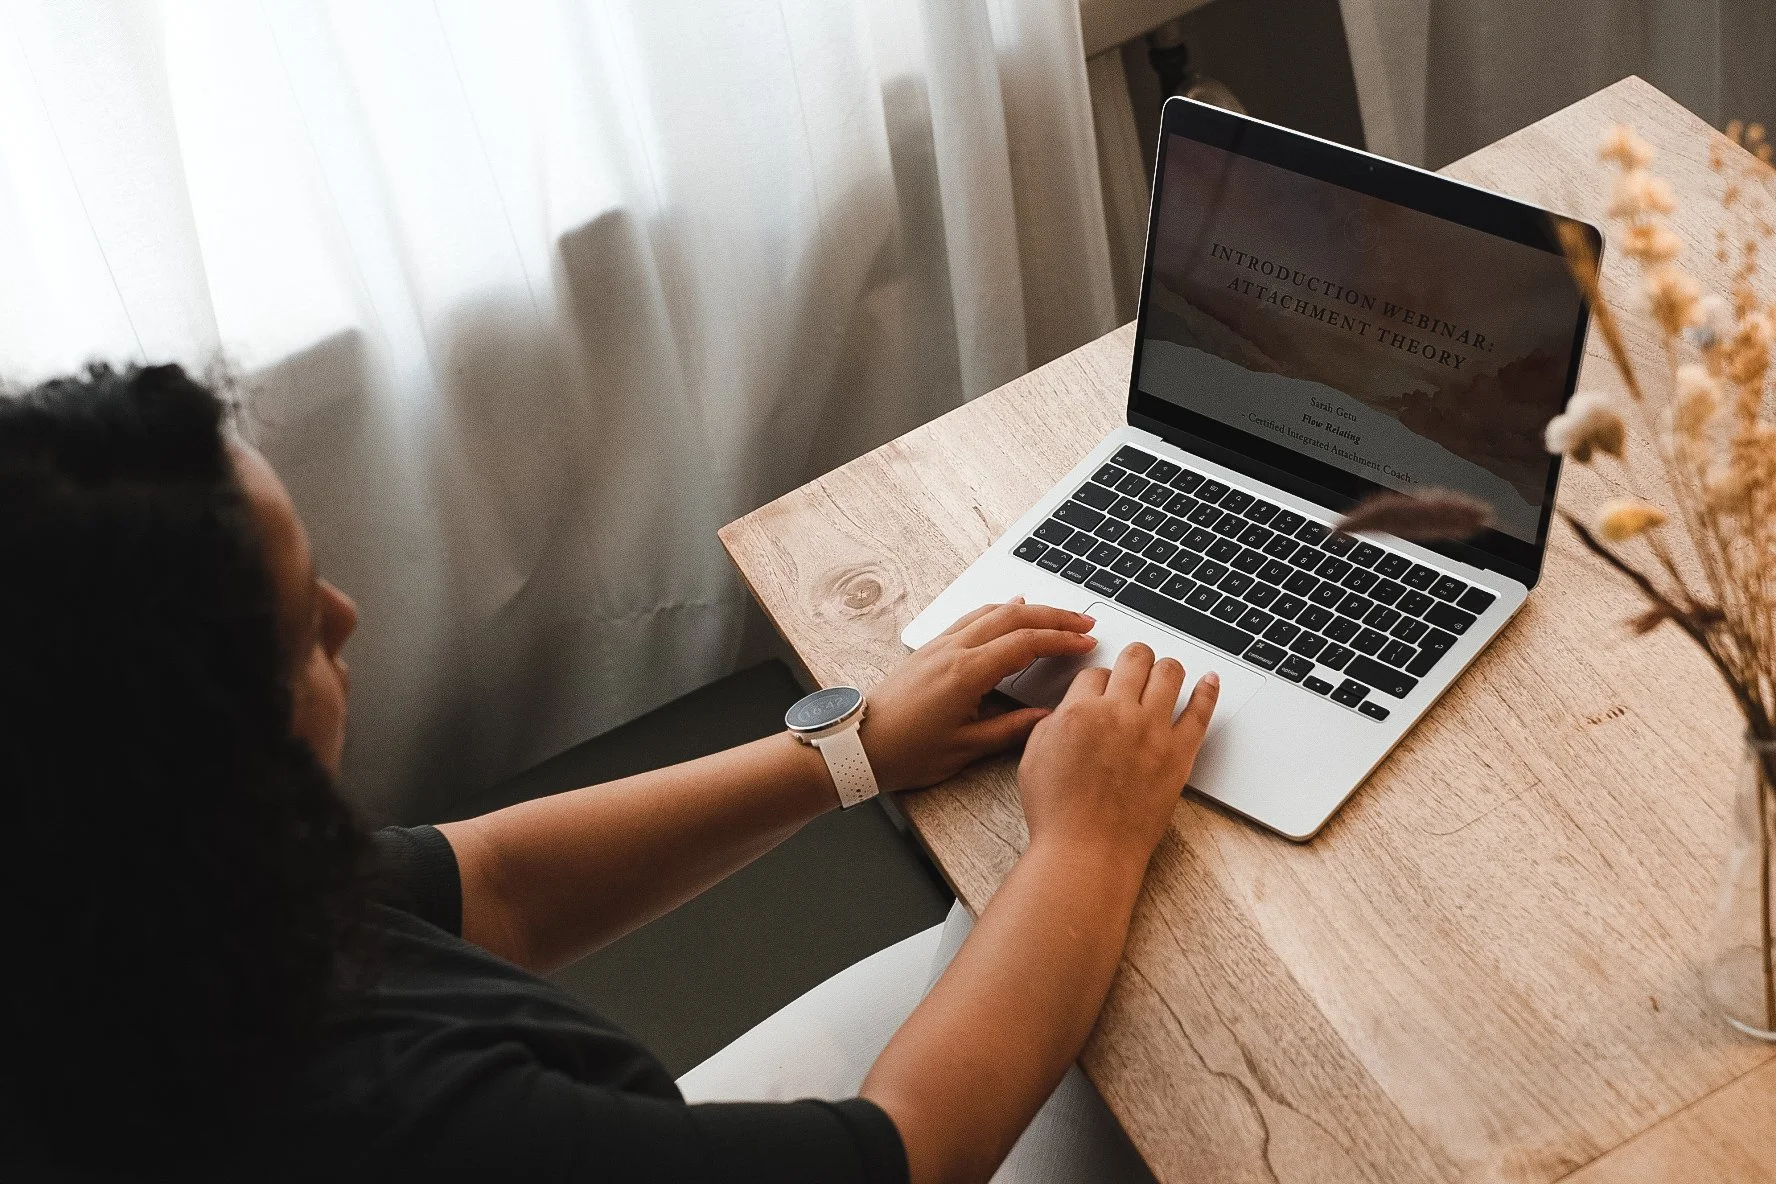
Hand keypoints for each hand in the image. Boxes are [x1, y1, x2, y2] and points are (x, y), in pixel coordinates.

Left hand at [863, 600, 1096, 793]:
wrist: (859, 745)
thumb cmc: (906, 752)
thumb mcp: (966, 749)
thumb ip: (1011, 730)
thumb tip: (1047, 718)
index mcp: (966, 673)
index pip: (1025, 644)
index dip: (1060, 641)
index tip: (1086, 644)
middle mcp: (953, 650)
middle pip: (1014, 618)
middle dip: (1054, 617)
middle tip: (1084, 624)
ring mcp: (940, 645)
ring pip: (992, 612)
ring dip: (1029, 610)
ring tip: (1058, 615)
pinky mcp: (931, 649)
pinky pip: (972, 618)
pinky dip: (999, 610)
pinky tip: (1010, 608)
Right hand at [1017, 642, 1217, 863]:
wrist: (1088, 851)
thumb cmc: (1059, 814)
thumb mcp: (1034, 756)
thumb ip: (1053, 721)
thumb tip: (1071, 707)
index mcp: (1079, 712)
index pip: (1095, 672)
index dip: (1098, 679)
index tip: (1102, 689)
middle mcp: (1118, 714)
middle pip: (1135, 659)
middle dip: (1133, 658)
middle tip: (1136, 663)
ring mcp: (1153, 732)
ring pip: (1169, 673)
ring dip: (1166, 667)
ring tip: (1165, 671)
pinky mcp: (1179, 754)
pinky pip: (1201, 712)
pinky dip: (1208, 690)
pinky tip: (1210, 680)